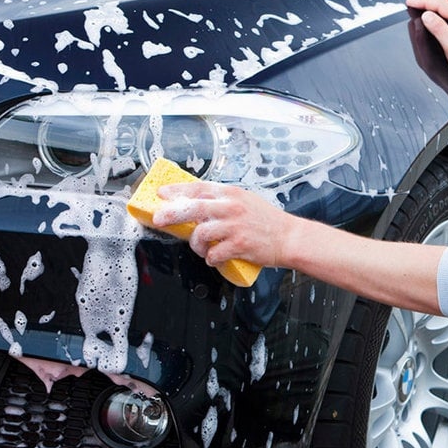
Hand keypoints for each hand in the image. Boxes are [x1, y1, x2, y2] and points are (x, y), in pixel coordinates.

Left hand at [151, 181, 288, 268]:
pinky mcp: (239, 245)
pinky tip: (214, 258)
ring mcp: (234, 226)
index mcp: (231, 193)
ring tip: (201, 248)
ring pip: (200, 233)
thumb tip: (196, 205)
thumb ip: (222, 201)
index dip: (176, 191)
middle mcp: (231, 207)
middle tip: (159, 220)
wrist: (289, 237)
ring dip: (196, 244)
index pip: (197, 188)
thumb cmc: (267, 221)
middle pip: (192, 208)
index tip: (162, 194)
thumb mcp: (244, 200)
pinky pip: (214, 253)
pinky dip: (210, 258)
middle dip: (171, 213)